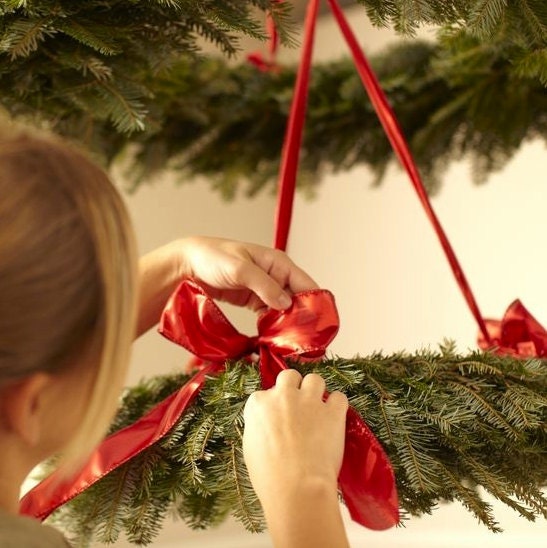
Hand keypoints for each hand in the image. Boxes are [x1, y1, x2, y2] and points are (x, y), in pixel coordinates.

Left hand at [137, 236, 317, 335]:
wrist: (187, 265)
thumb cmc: (213, 258)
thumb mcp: (240, 269)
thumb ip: (264, 285)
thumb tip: (287, 304)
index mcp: (278, 263)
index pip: (306, 284)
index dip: (316, 304)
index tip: (320, 327)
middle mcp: (276, 276)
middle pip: (298, 300)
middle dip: (303, 320)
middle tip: (306, 344)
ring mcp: (265, 290)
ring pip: (285, 311)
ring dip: (288, 327)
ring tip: (291, 347)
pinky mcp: (253, 301)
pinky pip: (269, 316)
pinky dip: (272, 328)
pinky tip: (272, 341)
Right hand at [243, 369, 347, 508]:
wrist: (297, 487)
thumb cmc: (269, 476)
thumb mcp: (251, 448)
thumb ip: (260, 427)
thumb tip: (268, 426)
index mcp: (259, 405)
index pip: (265, 393)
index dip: (274, 406)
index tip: (278, 418)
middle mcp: (283, 396)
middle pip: (289, 376)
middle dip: (294, 387)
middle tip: (298, 405)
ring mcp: (308, 401)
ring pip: (315, 379)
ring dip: (316, 391)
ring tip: (318, 408)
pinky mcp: (332, 412)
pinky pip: (339, 397)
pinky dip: (338, 406)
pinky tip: (335, 417)